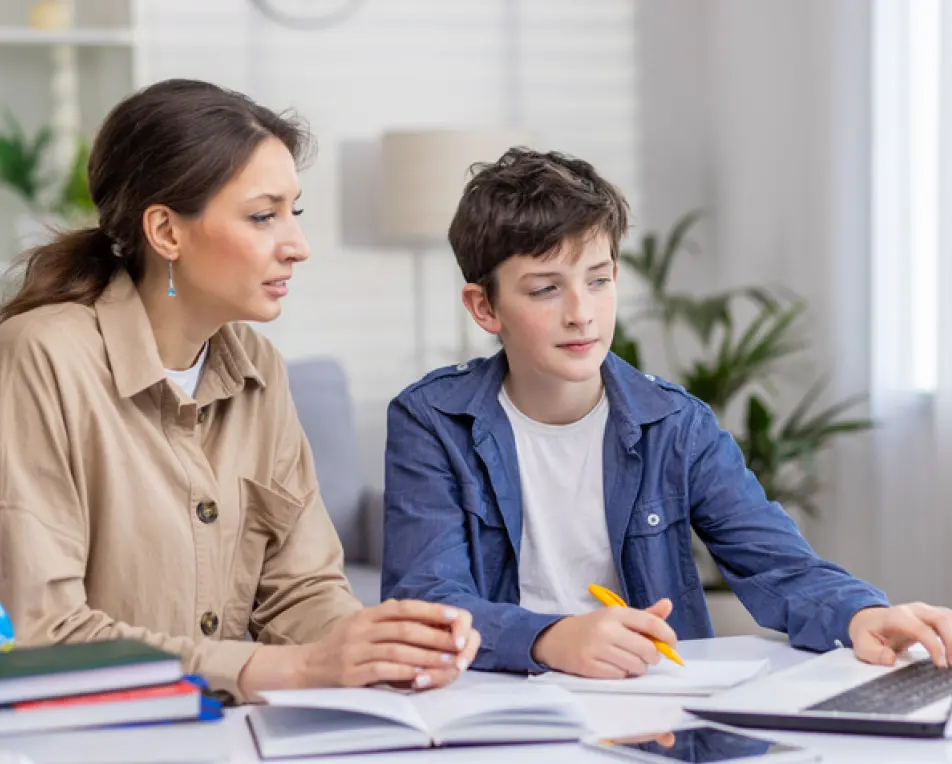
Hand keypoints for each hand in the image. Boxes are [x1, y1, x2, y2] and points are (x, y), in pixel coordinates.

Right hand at [239, 599, 480, 698]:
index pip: (403, 608)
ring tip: (448, 661)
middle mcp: (360, 629)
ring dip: (427, 655)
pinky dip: (404, 672)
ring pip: (397, 649)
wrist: (304, 669)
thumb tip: (423, 614)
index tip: (455, 615)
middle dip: (435, 635)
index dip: (430, 610)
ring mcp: (353, 651)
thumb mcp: (361, 627)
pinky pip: (382, 670)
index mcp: (366, 615)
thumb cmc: (339, 648)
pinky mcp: (349, 674)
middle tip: (459, 642)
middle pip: (404, 628)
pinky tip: (421, 675)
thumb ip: (387, 620)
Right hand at [531, 599, 677, 677]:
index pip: (651, 623)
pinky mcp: (588, 666)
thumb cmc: (593, 627)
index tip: (671, 645)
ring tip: (630, 662)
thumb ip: (644, 615)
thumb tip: (668, 604)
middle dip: (653, 657)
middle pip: (647, 650)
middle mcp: (606, 628)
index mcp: (615, 613)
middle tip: (648, 657)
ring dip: (638, 668)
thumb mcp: (616, 617)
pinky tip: (615, 667)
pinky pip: (620, 676)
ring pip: (635, 666)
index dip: (668, 636)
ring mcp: (596, 648)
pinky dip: (622, 674)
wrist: (557, 638)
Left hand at [849, 602, 951, 667]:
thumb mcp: (861, 644)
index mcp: (896, 616)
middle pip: (941, 619)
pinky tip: (951, 651)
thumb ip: (873, 653)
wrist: (868, 620)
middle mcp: (914, 610)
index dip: (935, 646)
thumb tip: (890, 659)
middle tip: (951, 664)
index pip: (922, 629)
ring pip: (949, 618)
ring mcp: (925, 611)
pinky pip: (950, 622)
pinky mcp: (933, 617)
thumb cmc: (867, 632)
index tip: (940, 664)